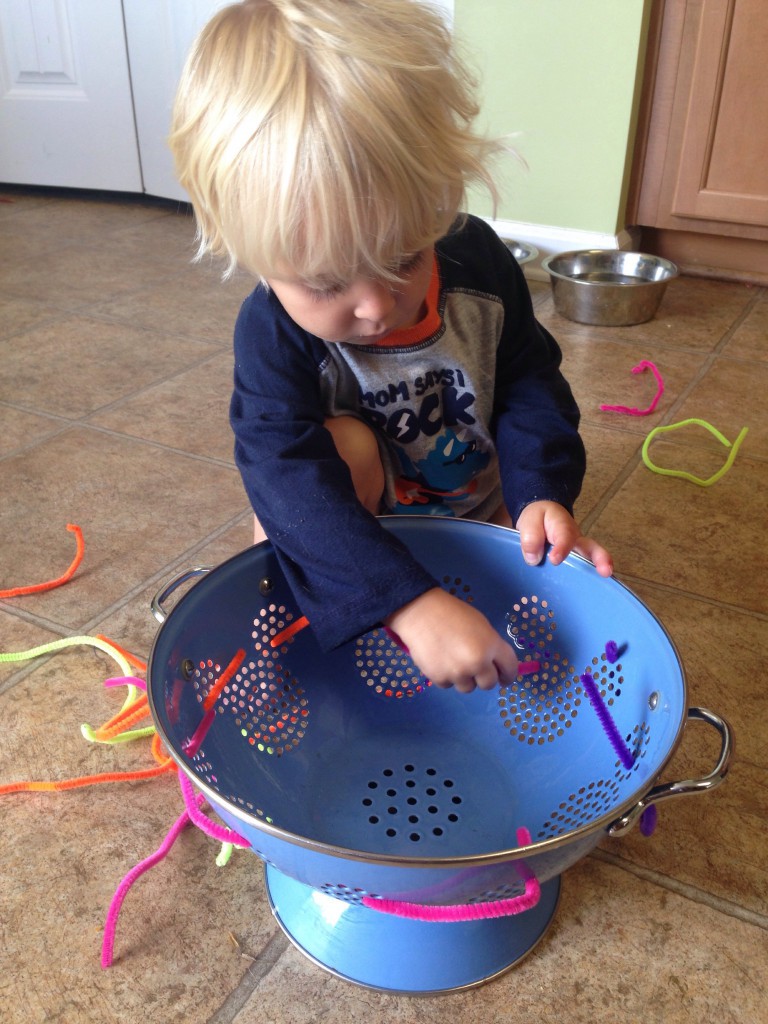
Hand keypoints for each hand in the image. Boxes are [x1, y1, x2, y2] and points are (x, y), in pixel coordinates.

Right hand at [384, 587, 518, 693]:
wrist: (421, 613)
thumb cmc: (453, 614)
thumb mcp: (481, 625)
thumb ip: (490, 646)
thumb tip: (494, 665)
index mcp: (491, 645)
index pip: (510, 668)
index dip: (508, 675)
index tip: (504, 679)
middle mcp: (477, 663)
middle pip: (489, 684)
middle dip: (484, 678)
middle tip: (475, 668)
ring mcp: (458, 673)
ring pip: (468, 687)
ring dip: (464, 678)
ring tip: (453, 660)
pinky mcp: (440, 678)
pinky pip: (448, 685)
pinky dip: (446, 676)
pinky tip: (440, 659)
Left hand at [516, 501, 613, 576]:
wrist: (542, 517)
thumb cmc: (538, 519)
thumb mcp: (530, 520)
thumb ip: (531, 535)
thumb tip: (533, 559)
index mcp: (562, 527)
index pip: (564, 537)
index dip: (562, 548)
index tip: (554, 560)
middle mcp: (576, 541)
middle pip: (591, 548)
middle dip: (600, 559)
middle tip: (606, 571)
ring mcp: (578, 554)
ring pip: (591, 562)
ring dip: (599, 573)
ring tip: (606, 583)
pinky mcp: (575, 565)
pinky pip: (582, 573)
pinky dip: (587, 584)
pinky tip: (585, 598)